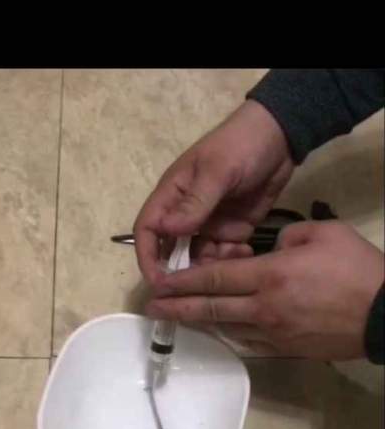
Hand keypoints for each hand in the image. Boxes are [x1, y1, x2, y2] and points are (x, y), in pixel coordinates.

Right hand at [134, 100, 292, 284]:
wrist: (281, 138)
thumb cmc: (241, 145)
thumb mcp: (218, 171)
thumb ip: (194, 203)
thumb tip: (165, 230)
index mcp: (173, 196)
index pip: (148, 230)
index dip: (147, 257)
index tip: (157, 281)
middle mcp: (186, 215)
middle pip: (171, 252)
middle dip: (179, 272)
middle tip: (195, 290)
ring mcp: (209, 225)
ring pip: (198, 259)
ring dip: (209, 269)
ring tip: (229, 264)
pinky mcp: (232, 232)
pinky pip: (224, 257)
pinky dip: (231, 261)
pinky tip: (246, 252)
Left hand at [146, 221, 384, 360]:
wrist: (384, 315)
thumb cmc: (357, 270)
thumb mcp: (322, 233)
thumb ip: (286, 236)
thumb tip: (268, 251)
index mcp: (269, 276)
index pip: (214, 278)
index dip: (182, 281)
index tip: (159, 282)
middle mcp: (263, 308)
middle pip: (210, 308)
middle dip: (177, 307)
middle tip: (151, 307)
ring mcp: (273, 333)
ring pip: (225, 328)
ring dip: (199, 322)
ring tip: (178, 317)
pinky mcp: (286, 350)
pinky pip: (248, 342)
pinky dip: (228, 334)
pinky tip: (219, 329)